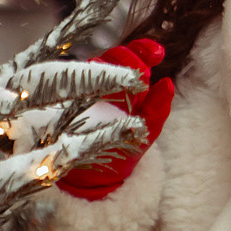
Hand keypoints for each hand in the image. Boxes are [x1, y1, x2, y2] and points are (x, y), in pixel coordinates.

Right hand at [57, 38, 174, 201]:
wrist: (94, 180)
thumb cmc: (124, 151)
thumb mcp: (146, 132)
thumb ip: (158, 109)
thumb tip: (168, 82)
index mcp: (125, 85)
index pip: (133, 56)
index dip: (144, 50)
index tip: (158, 54)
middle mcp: (103, 83)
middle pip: (114, 56)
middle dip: (128, 59)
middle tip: (137, 74)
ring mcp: (81, 90)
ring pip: (92, 64)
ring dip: (104, 66)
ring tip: (112, 76)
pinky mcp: (62, 101)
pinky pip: (68, 83)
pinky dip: (78, 81)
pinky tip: (86, 85)